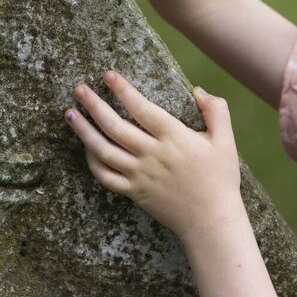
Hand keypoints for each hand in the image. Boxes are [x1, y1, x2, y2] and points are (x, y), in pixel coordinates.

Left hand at [64, 70, 244, 241]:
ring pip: (104, 151)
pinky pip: (105, 176)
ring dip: (84, 131)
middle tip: (78, 89)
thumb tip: (197, 90)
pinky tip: (86, 147)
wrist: (211, 221)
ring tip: (70, 113)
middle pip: (115, 126)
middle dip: (94, 105)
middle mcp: (153, 155)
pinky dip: (92, 162)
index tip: (108, 75)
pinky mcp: (134, 192)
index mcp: (174, 138)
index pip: (142, 108)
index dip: (123, 90)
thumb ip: (216, 111)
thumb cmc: (220, 179)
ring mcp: (140, 175)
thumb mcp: (225, 141)